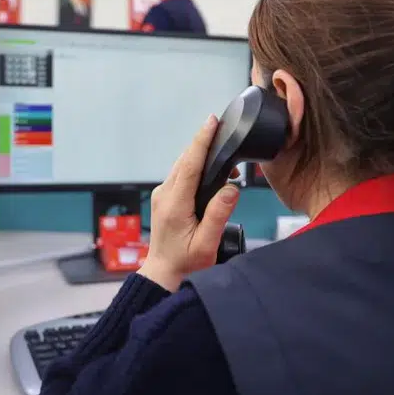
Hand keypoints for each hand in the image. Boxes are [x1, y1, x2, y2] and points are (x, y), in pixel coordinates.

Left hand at [138, 115, 240, 290]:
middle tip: (225, 132)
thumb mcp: (206, 244)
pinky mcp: (165, 196)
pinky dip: (196, 167)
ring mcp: (162, 194)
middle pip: (185, 160)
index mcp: (175, 204)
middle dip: (204, 143)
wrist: (164, 272)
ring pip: (183, 165)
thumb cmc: (187, 262)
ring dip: (201, 156)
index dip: (201, 141)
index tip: (211, 122)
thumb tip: (231, 189)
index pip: (190, 164)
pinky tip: (211, 171)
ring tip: (224, 155)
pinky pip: (181, 174)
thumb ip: (218, 215)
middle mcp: (165, 194)